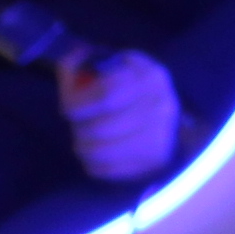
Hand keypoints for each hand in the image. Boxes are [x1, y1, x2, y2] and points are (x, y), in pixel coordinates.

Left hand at [58, 49, 184, 183]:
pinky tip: (96, 154)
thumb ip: (82, 64)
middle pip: (101, 127)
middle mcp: (161, 106)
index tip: (68, 108)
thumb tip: (65, 67)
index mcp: (150, 77)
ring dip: (83, 147)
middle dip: (78, 128)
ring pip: (101, 152)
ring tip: (83, 140)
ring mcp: (161, 136)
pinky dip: (93, 163)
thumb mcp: (112, 64)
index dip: (78, 103)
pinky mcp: (155, 160)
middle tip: (77, 125)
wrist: (168, 114)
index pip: (106, 93)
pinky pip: (108, 169)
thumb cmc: (131, 86)